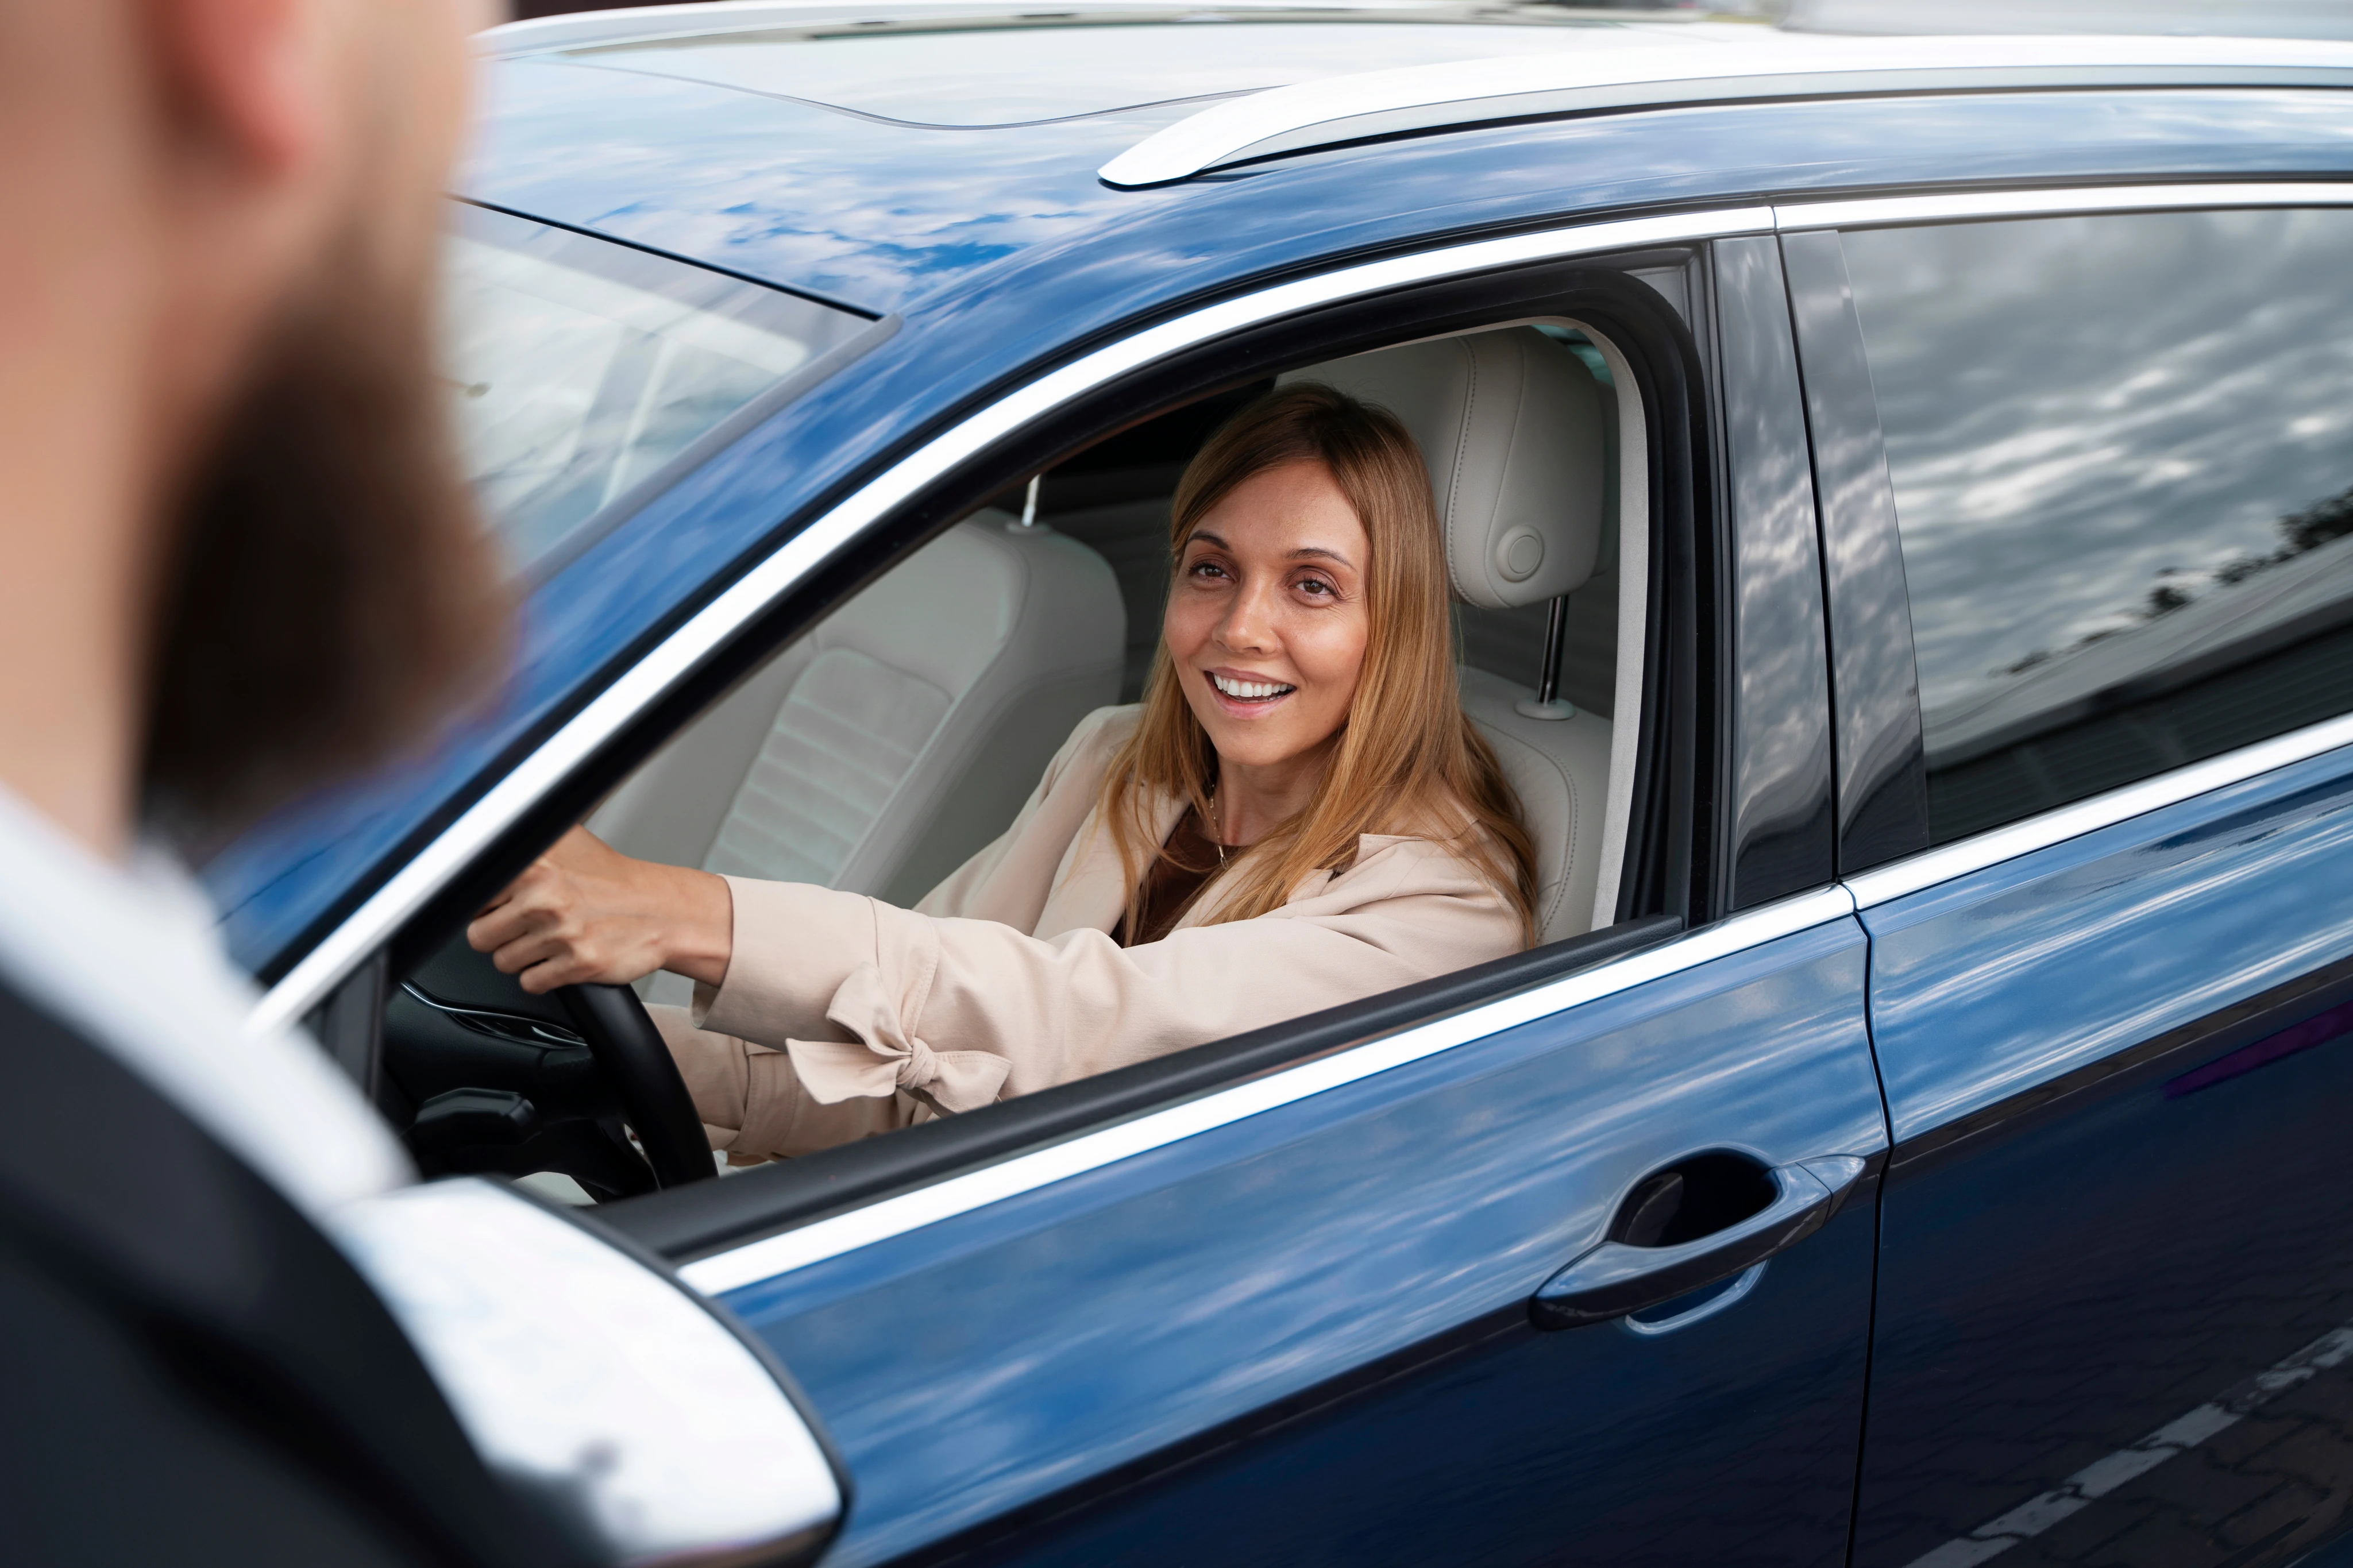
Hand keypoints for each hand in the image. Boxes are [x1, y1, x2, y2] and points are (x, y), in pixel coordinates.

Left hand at [466, 827, 732, 993]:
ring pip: (503, 962)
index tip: (504, 904)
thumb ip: (521, 843)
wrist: (661, 911)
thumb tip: (478, 840)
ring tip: (549, 940)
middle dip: (500, 935)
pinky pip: (531, 983)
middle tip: (526, 926)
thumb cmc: (610, 881)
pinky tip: (561, 957)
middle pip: (480, 936)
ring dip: (523, 957)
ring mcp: (561, 933)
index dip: (486, 904)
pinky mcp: (577, 964)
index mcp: (535, 866)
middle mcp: (545, 898)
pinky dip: (543, 977)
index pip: (473, 896)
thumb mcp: (566, 843)